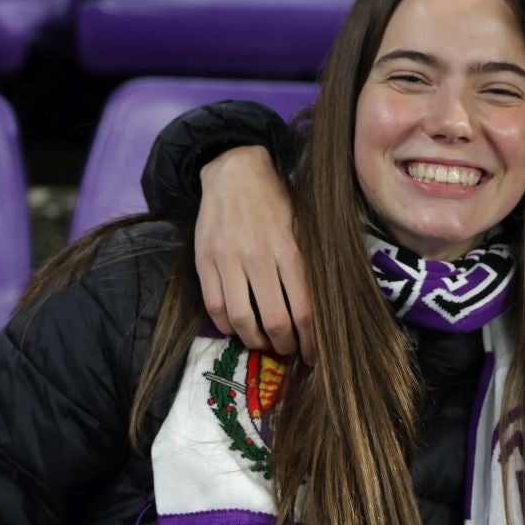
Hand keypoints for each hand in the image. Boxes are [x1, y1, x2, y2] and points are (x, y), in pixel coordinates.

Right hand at [194, 146, 312, 362]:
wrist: (234, 170)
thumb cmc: (275, 200)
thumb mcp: (302, 225)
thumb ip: (308, 264)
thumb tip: (320, 308)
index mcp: (289, 250)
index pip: (304, 310)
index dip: (310, 340)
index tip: (312, 354)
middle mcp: (258, 257)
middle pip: (275, 321)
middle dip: (284, 345)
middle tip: (288, 350)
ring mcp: (228, 259)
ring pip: (241, 319)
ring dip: (254, 340)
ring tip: (262, 342)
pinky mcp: (204, 259)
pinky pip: (214, 305)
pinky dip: (226, 325)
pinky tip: (236, 327)